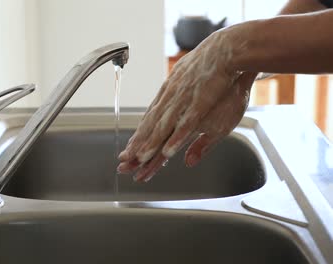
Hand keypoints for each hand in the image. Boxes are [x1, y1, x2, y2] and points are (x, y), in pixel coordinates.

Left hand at [117, 31, 255, 181]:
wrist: (229, 49)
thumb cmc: (216, 74)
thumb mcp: (198, 98)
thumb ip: (191, 125)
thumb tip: (186, 154)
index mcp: (170, 97)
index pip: (150, 123)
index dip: (139, 140)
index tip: (129, 154)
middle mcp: (171, 100)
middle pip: (151, 128)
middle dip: (137, 147)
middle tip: (123, 163)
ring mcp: (184, 101)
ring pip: (163, 127)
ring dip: (151, 144)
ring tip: (139, 160)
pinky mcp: (199, 103)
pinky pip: (185, 124)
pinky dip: (176, 138)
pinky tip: (168, 151)